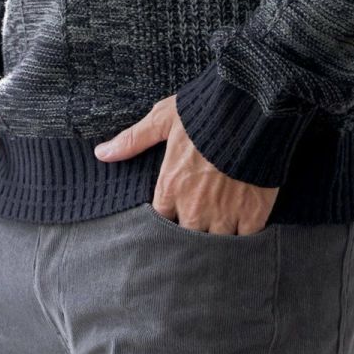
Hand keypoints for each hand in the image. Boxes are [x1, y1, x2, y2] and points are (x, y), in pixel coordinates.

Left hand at [94, 94, 278, 235]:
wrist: (251, 109)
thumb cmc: (204, 111)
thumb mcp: (164, 119)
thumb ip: (133, 139)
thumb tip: (101, 153)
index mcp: (171, 186)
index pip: (159, 220)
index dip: (166, 220)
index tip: (173, 216)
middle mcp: (195, 206)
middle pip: (186, 238)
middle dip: (190, 234)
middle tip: (196, 230)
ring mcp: (225, 213)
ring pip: (215, 244)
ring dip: (216, 240)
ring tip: (219, 236)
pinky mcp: (253, 214)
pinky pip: (246, 240)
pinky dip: (245, 238)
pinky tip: (244, 232)